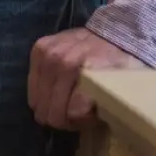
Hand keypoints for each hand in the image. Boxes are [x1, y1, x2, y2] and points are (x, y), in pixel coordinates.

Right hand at [28, 28, 144, 129]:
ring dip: (49, 107)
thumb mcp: (124, 86)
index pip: (73, 111)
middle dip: (63, 119)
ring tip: (63, 104)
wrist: (111, 33)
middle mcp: (64, 61)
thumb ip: (110, 106)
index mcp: (89, 71)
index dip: (80, 122)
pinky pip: (31, 85)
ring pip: (38, 101)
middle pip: (52, 110)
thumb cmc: (119, 63)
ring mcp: (48, 53)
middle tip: (74, 115)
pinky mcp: (39, 48)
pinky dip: (40, 93)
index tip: (88, 119)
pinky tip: (52, 92)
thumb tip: (92, 122)